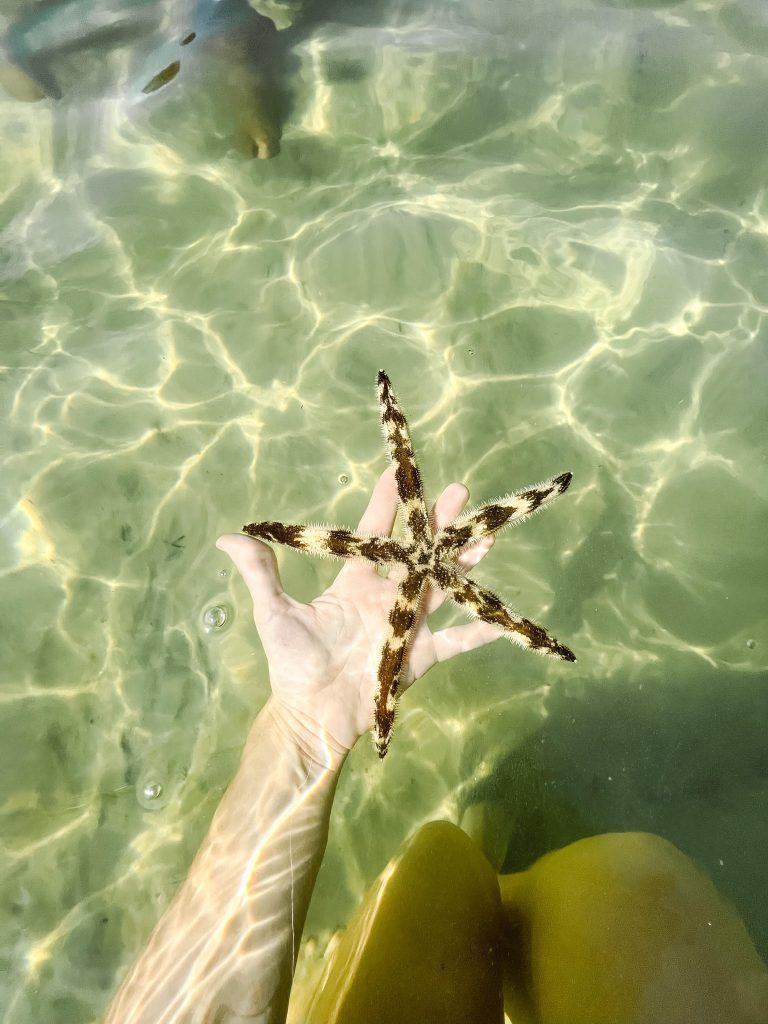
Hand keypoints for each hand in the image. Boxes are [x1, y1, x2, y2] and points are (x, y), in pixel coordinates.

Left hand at [216, 468, 501, 762]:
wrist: (310, 715)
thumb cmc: (292, 664)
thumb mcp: (274, 614)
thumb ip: (260, 574)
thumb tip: (227, 537)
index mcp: (354, 583)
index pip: (375, 533)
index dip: (387, 503)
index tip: (399, 472)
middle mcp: (386, 597)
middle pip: (419, 552)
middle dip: (440, 523)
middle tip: (461, 491)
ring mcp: (406, 625)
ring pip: (443, 587)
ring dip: (464, 563)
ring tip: (486, 537)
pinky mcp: (419, 656)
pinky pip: (454, 643)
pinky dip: (478, 633)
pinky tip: (500, 619)